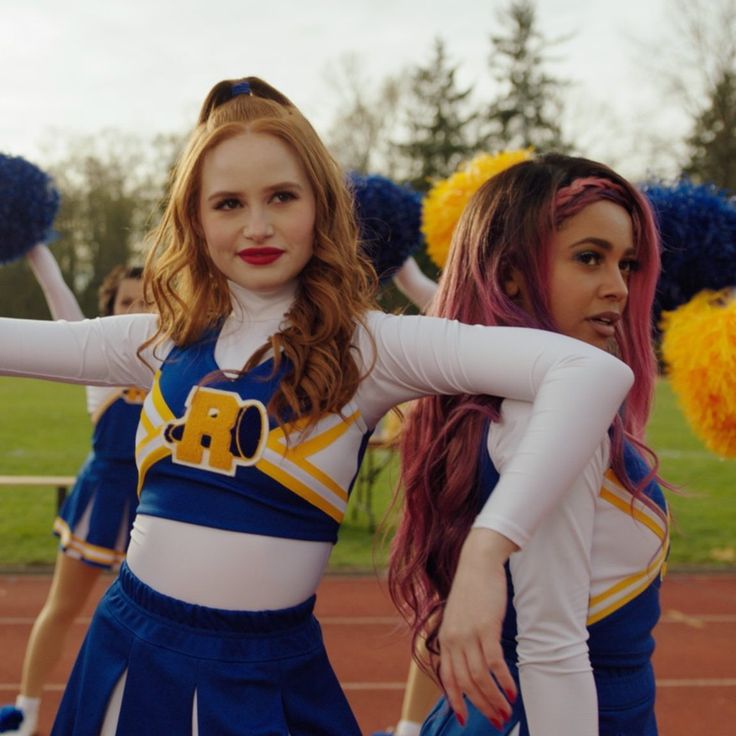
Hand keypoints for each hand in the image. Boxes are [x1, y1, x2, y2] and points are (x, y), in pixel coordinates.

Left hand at [437, 528, 517, 727]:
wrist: (479, 561)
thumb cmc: (473, 588)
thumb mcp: (459, 616)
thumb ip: (460, 638)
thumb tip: (468, 662)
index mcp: (445, 637)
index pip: (447, 678)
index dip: (456, 702)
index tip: (464, 720)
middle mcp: (453, 639)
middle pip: (465, 683)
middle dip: (481, 706)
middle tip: (497, 720)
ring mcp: (469, 634)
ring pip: (480, 677)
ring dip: (494, 698)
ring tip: (507, 710)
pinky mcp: (487, 627)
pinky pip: (494, 662)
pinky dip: (504, 680)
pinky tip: (513, 690)